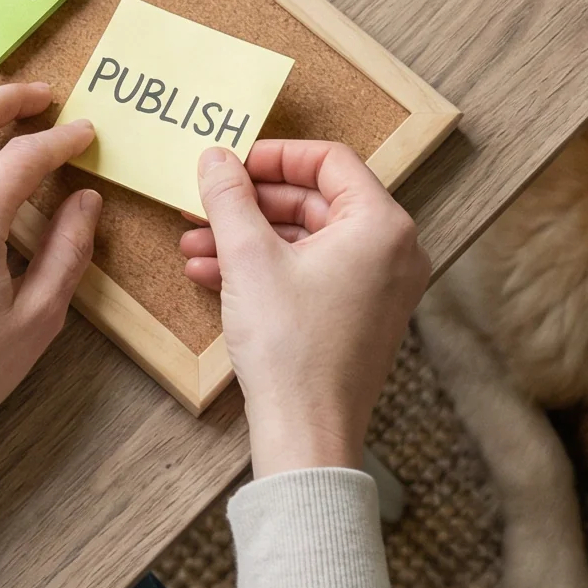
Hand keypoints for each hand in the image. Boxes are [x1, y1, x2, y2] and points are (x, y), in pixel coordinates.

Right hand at [179, 141, 427, 475]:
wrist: (307, 431)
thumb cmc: (291, 348)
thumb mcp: (248, 259)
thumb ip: (230, 197)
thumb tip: (215, 157)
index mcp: (381, 225)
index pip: (329, 161)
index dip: (273, 155)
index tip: (231, 162)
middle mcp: (392, 252)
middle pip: (314, 200)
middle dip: (251, 204)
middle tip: (205, 203)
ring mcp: (379, 287)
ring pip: (306, 241)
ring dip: (248, 239)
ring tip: (195, 245)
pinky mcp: (359, 316)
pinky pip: (311, 273)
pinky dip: (266, 270)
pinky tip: (213, 276)